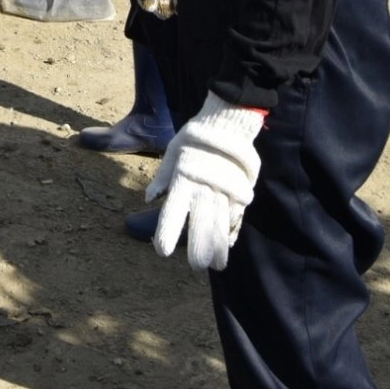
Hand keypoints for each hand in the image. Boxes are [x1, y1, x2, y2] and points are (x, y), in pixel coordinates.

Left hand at [146, 94, 265, 270]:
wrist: (227, 122)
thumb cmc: (195, 137)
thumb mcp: (172, 151)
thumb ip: (162, 178)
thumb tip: (149, 199)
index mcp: (184, 180)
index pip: (173, 213)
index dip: (168, 233)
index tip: (162, 251)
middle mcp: (205, 189)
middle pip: (201, 226)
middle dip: (199, 248)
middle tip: (197, 266)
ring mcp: (225, 192)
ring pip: (222, 225)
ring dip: (218, 246)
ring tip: (216, 265)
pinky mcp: (240, 191)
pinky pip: (236, 216)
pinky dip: (232, 231)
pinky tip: (228, 245)